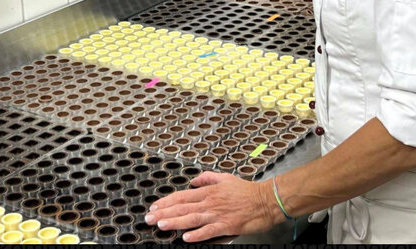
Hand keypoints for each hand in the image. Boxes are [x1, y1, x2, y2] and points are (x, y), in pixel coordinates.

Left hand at [144, 171, 279, 242]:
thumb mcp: (225, 178)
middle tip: (149, 218)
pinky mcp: (227, 225)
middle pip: (182, 207)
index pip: (182, 196)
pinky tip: (186, 237)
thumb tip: (193, 180)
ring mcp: (218, 214)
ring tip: (160, 225)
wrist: (266, 200)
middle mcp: (210, 202)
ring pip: (192, 218)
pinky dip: (197, 234)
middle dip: (164, 212)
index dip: (166, 201)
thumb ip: (207, 178)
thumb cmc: (247, 191)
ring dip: (175, 222)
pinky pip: (209, 230)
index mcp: (209, 191)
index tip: (155, 206)